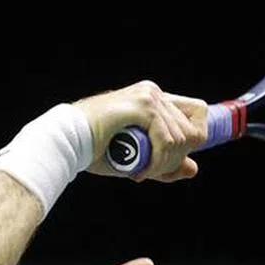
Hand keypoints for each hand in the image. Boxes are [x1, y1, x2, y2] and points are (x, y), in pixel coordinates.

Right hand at [72, 80, 208, 181]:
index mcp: (154, 99)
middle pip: (193, 131)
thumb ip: (165, 163)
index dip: (193, 139)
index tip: (171, 160)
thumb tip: (192, 168)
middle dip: (175, 159)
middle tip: (150, 171)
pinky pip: (167, 141)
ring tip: (139, 171)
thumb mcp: (138, 159)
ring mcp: (149, 96)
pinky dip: (158, 162)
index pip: (198, 113)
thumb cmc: (95, 149)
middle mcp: (154, 93)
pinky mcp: (143, 105)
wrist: (67, 141)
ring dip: (164, 164)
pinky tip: (139, 170)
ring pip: (181, 139)